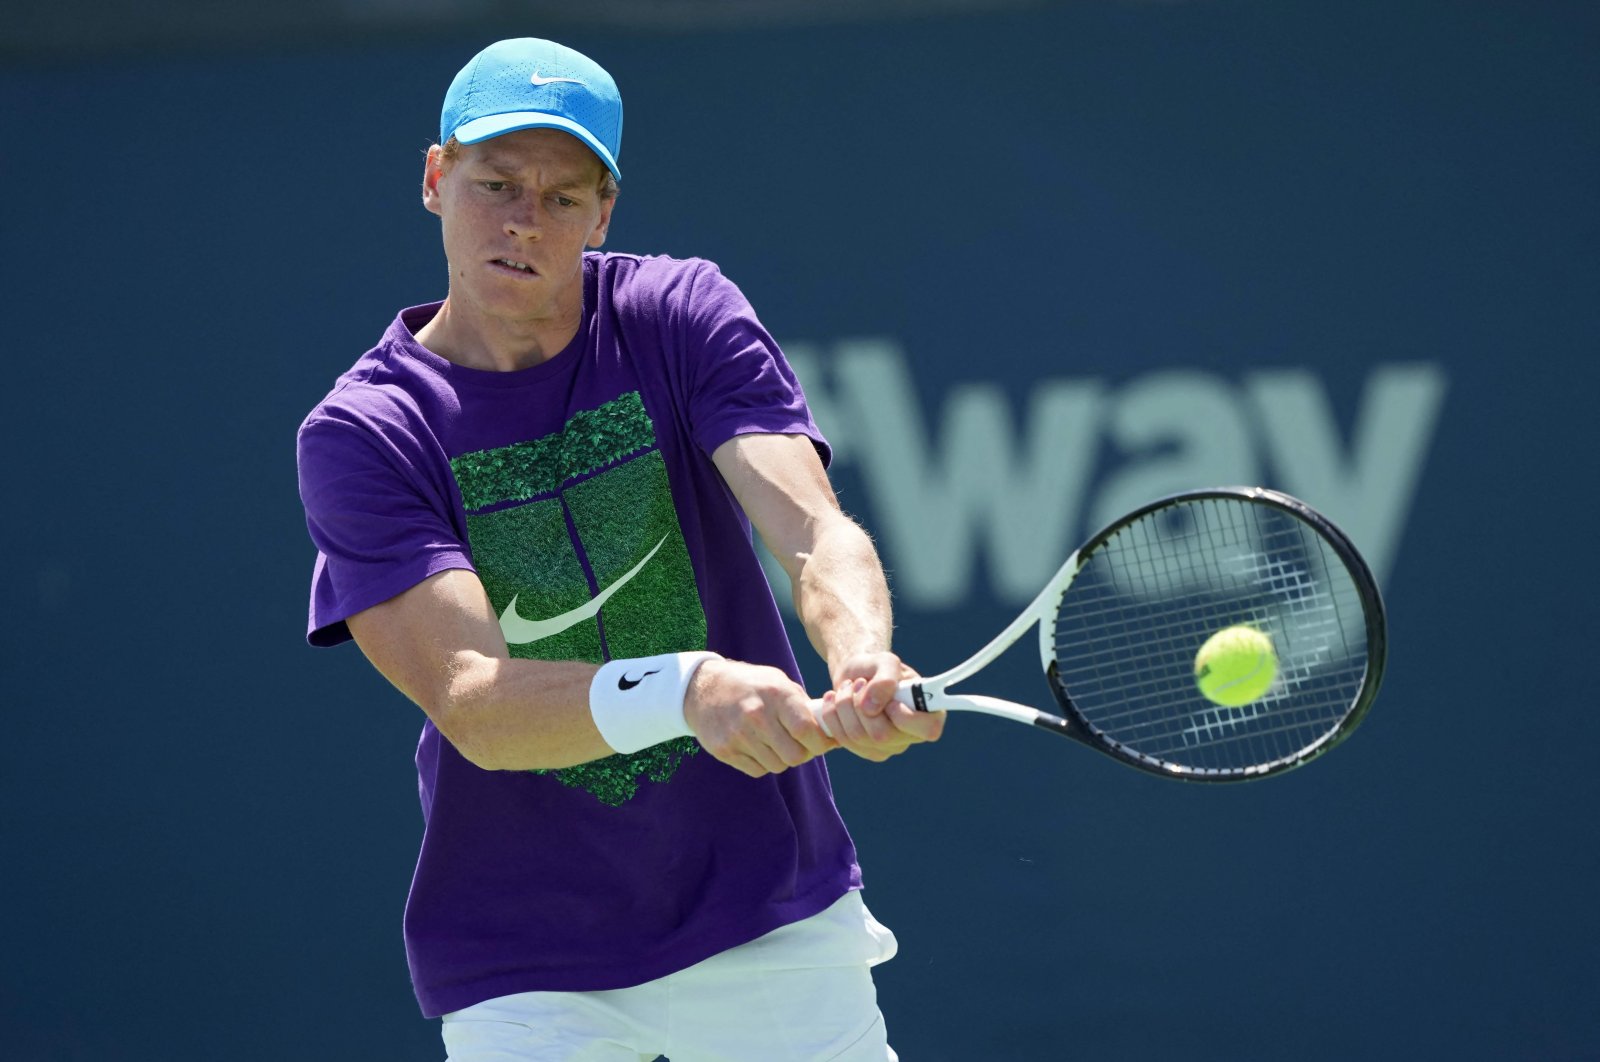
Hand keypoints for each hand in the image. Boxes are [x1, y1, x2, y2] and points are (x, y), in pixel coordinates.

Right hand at [683, 657, 835, 777]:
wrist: (703, 689)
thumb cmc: (751, 685)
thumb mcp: (778, 682)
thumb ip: (803, 705)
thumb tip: (832, 730)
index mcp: (775, 695)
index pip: (806, 731)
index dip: (820, 742)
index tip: (823, 742)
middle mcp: (757, 715)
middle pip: (795, 756)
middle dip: (803, 754)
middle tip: (800, 745)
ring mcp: (738, 734)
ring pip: (777, 765)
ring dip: (781, 758)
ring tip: (775, 742)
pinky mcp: (725, 750)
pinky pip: (758, 770)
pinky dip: (763, 763)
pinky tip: (757, 745)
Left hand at [816, 651, 944, 761]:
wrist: (857, 675)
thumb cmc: (877, 668)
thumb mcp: (885, 661)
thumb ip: (885, 678)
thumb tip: (871, 707)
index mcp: (929, 712)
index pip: (929, 729)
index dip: (906, 717)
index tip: (890, 701)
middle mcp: (912, 735)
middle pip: (882, 735)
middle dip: (861, 704)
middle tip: (859, 683)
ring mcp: (889, 747)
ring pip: (858, 736)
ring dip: (844, 705)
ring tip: (846, 687)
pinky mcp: (867, 751)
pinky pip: (844, 740)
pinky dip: (833, 715)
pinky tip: (833, 700)